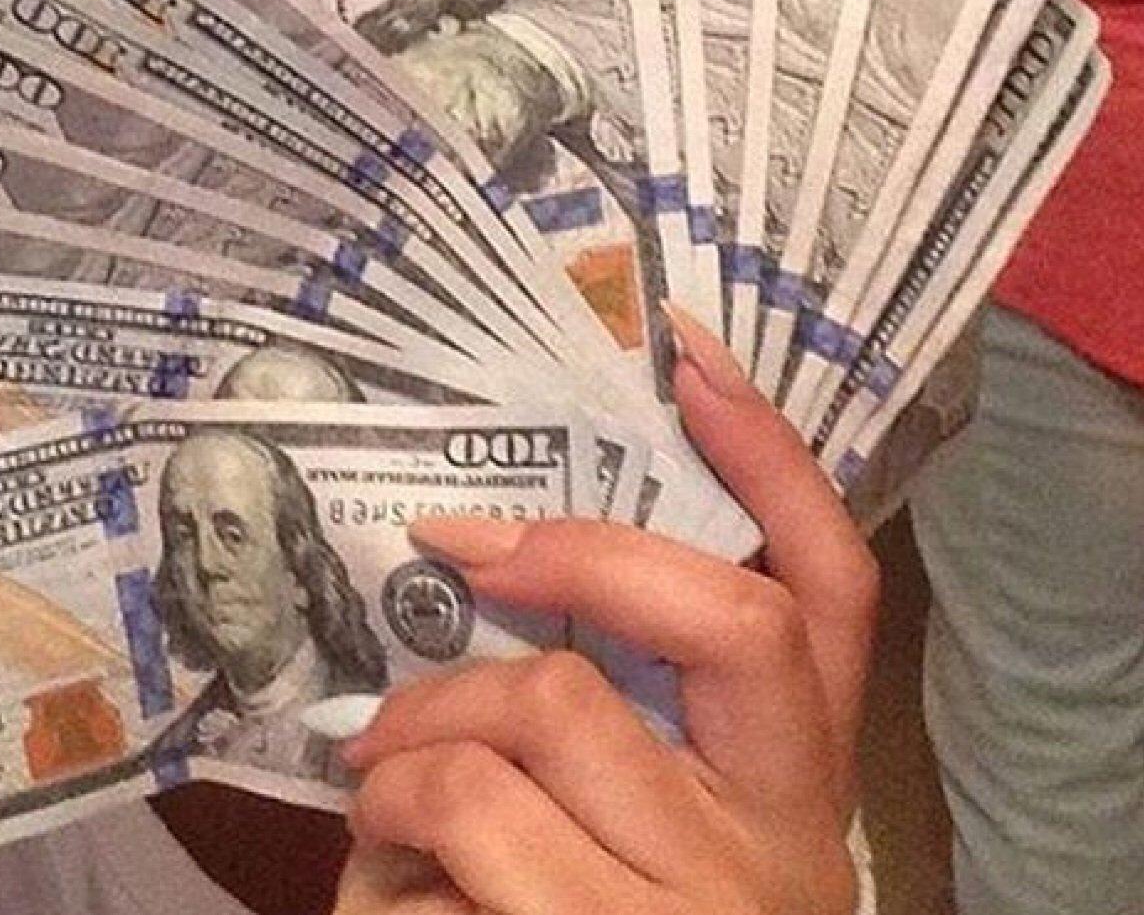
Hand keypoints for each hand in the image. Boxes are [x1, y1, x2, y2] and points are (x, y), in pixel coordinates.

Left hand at [334, 305, 878, 914]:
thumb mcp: (622, 818)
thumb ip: (608, 706)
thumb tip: (491, 552)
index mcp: (792, 787)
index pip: (833, 592)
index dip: (775, 462)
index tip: (689, 353)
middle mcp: (778, 847)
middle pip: (720, 618)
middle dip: (568, 560)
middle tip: (453, 545)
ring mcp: (695, 914)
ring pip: (539, 716)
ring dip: (418, 735)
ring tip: (378, 780)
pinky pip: (460, 829)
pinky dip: (388, 834)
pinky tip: (384, 876)